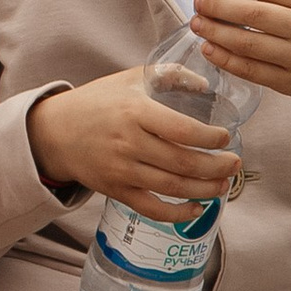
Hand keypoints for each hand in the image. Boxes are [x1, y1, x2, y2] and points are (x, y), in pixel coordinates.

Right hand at [28, 70, 235, 218]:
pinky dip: (178, 214)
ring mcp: (122, 170)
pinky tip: (197, 209)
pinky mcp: (117, 190)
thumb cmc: (96, 102)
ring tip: (223, 184)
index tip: (226, 137)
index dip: (212, 138)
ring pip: (174, 188)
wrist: (55, 132)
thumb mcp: (129, 79)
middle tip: (235, 163)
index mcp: (135, 111)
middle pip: (184, 163)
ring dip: (206, 189)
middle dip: (218, 167)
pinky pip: (153, 209)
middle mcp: (129, 142)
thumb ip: (167, 76)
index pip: (183, 130)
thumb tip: (205, 84)